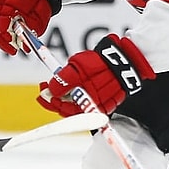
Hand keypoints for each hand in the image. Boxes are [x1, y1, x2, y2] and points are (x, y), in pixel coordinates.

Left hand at [40, 34, 155, 115]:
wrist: (126, 60)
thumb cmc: (102, 63)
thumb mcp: (77, 67)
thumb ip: (62, 80)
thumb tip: (51, 90)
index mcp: (84, 102)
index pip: (61, 108)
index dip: (49, 100)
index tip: (42, 91)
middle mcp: (92, 108)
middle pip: (68, 108)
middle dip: (56, 98)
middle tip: (47, 88)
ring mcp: (101, 105)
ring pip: (77, 103)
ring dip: (67, 94)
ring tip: (63, 81)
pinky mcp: (108, 102)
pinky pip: (89, 100)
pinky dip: (80, 93)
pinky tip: (76, 83)